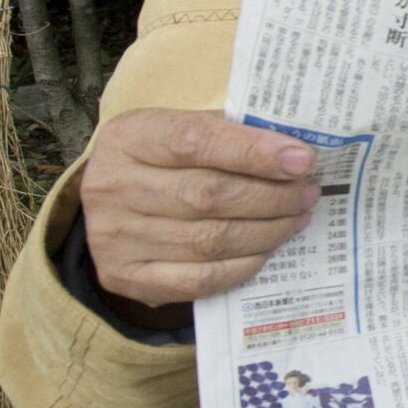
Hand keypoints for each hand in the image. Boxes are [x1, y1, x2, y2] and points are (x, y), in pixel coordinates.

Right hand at [79, 108, 321, 320]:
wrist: (99, 206)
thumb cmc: (154, 160)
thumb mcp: (174, 129)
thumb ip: (226, 132)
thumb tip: (291, 149)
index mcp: (129, 138)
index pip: (196, 141)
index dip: (254, 152)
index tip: (302, 160)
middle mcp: (115, 188)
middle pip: (209, 195)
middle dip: (272, 195)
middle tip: (307, 192)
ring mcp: (117, 238)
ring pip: (210, 240)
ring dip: (267, 230)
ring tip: (297, 217)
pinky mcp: (128, 278)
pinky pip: (200, 279)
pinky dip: (243, 265)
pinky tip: (267, 249)